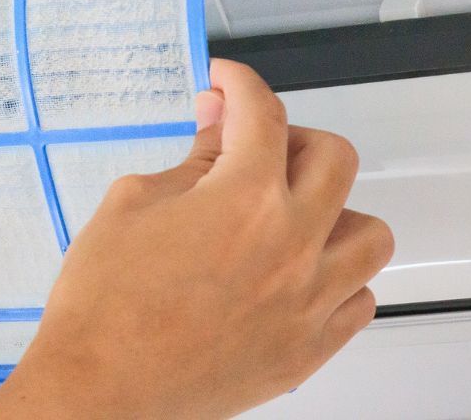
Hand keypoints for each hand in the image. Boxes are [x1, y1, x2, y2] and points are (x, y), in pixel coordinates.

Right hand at [0, 60, 392, 419]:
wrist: (101, 387)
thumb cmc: (104, 305)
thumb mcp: (132, 204)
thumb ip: (191, 164)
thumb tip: (219, 135)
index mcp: (244, 200)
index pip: (262, 112)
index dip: (240, 84)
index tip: (227, 85)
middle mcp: (291, 246)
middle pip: (335, 158)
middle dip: (292, 137)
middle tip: (254, 147)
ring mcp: (308, 302)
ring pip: (369, 233)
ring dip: (334, 210)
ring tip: (290, 215)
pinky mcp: (308, 349)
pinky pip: (360, 299)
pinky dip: (338, 277)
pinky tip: (299, 273)